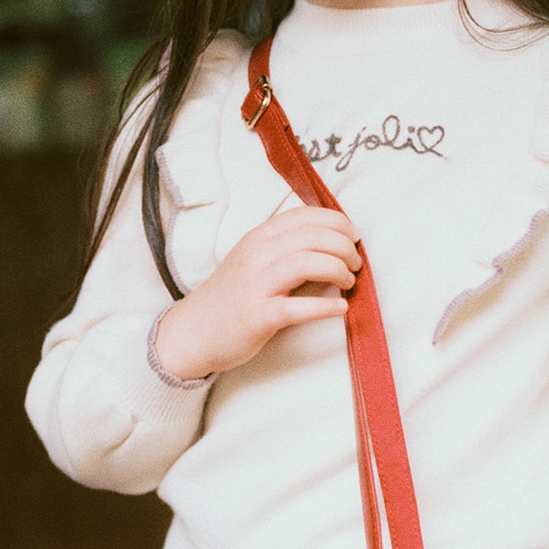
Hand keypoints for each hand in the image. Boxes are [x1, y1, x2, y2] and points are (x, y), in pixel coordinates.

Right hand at [154, 207, 360, 378]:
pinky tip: (341, 309)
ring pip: (305, 263)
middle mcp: (256, 255)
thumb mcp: (254, 260)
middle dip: (344, 247)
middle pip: (312, 236)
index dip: (338, 222)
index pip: (305, 215)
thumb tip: (333, 242)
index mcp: (259, 237)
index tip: (353, 237)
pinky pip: (296, 308)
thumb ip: (286, 247)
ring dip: (337, 270)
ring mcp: (255, 285)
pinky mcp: (257, 317)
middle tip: (356, 263)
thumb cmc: (232, 297)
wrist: (192, 332)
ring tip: (348, 282)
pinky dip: (324, 307)